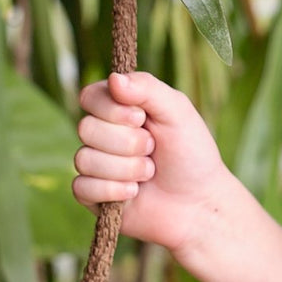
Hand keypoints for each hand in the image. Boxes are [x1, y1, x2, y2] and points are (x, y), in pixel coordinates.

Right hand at [72, 71, 233, 256]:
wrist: (199, 204)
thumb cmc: (192, 154)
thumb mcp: (177, 112)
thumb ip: (148, 89)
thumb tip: (114, 78)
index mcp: (120, 108)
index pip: (90, 96)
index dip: (112, 109)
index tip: (142, 118)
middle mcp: (103, 134)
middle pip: (86, 128)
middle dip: (128, 142)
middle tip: (153, 149)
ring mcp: (95, 165)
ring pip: (84, 159)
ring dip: (126, 168)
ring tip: (149, 173)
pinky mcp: (92, 195)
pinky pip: (82, 187)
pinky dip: (114, 191)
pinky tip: (134, 193)